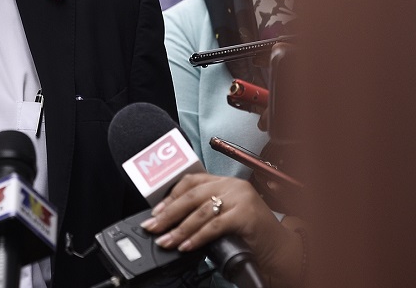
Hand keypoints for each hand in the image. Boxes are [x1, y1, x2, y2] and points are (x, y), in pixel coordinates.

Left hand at [139, 173, 302, 286]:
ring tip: (166, 241)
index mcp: (225, 182)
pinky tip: (186, 246)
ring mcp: (240, 198)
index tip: (155, 212)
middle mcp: (232, 185)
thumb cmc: (251, 235)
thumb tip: (170, 222)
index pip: (191, 182)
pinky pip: (214, 226)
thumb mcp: (224, 216)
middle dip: (168, 214)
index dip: (170, 197)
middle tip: (153, 228)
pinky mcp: (245, 215)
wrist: (281, 250)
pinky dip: (196, 237)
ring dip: (179, 229)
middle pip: (191, 196)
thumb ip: (204, 213)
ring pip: (200, 212)